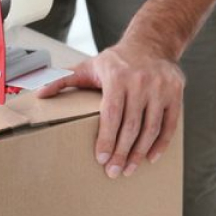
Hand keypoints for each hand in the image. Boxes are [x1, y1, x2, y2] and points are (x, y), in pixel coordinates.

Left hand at [37, 42, 184, 178]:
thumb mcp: (88, 67)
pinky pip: (169, 124)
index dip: (106, 138)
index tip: (100, 158)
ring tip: (128, 169)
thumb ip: (63, 79)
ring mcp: (160, 87)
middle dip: (121, 152)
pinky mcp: (175, 93)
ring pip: (150, 128)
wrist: (151, 44)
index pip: (111, 113)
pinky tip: (150, 158)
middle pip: (131, 125)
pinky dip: (160, 144)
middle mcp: (141, 81)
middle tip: (113, 171)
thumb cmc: (115, 61)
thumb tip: (39, 94)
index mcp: (117, 76)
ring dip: (139, 153)